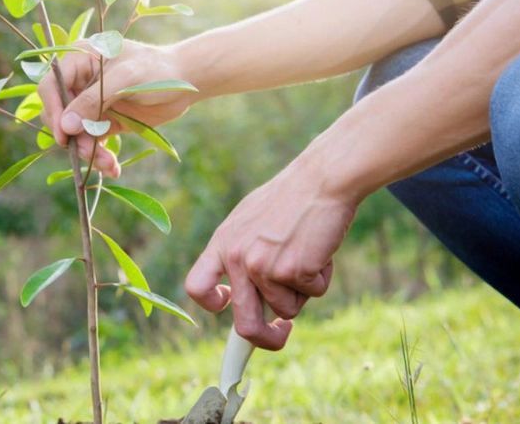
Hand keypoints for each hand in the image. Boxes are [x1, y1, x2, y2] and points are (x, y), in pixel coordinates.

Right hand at [37, 40, 195, 176]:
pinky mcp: (104, 122)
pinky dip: (100, 157)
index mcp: (80, 60)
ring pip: (76, 133)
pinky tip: (112, 168)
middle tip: (88, 152)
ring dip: (88, 151)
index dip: (53, 110)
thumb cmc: (157, 70)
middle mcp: (81, 82)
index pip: (51, 86)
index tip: (63, 134)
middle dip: (73, 136)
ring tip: (108, 164)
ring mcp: (92, 104)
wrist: (186, 82)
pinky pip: (93, 142)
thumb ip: (93, 100)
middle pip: (60, 114)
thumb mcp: (125, 79)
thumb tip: (65, 126)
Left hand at [183, 159, 356, 349]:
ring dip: (303, 290)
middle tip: (281, 334)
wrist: (322, 180)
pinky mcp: (294, 271)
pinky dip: (322, 278)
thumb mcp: (249, 221)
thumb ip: (241, 253)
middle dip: (265, 339)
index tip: (228, 305)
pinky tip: (321, 248)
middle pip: (244, 323)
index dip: (211, 304)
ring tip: (308, 252)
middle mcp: (238, 258)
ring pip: (288, 308)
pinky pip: (314, 294)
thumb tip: (243, 294)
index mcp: (222, 243)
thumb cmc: (290, 198)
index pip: (197, 287)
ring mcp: (265, 267)